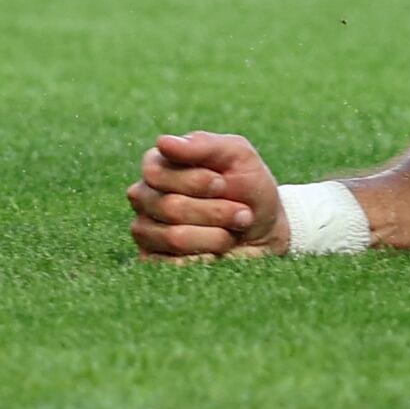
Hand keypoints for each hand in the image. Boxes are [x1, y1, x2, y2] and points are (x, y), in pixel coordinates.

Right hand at [129, 130, 292, 258]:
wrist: (264, 230)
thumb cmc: (248, 186)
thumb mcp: (237, 155)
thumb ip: (203, 145)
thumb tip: (163, 142)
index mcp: (157, 165)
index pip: (156, 173)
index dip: (197, 181)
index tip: (224, 183)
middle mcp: (144, 197)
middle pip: (170, 206)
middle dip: (215, 210)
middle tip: (241, 212)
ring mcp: (145, 231)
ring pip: (174, 237)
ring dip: (216, 235)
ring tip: (234, 230)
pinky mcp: (153, 262)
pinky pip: (174, 265)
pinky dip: (207, 257)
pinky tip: (219, 251)